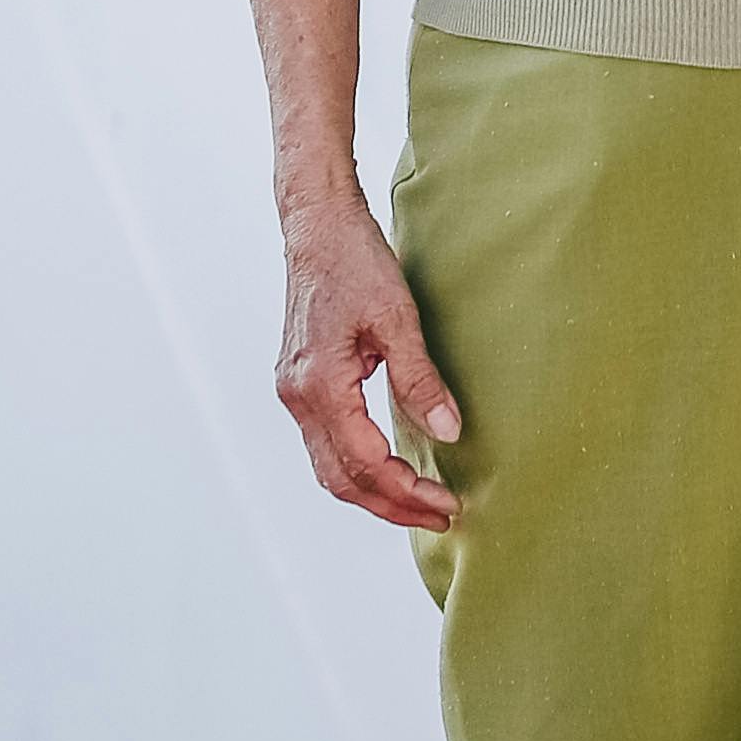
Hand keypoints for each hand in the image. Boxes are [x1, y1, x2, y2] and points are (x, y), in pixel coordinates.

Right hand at [270, 189, 462, 533]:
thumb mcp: (398, 317)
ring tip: (419, 499)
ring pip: (329, 466)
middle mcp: (298, 397)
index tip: (446, 502)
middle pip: (341, 479)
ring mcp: (293, 392)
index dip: (407, 491)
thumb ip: (420, 379)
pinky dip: (357, 465)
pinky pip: (325, 442)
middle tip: (440, 514)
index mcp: (320, 385)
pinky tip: (390, 465)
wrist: (317, 226)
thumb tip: (447, 432)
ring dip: (373, 490)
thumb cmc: (356, 260)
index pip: (365, 463)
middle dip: (391, 505)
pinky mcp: (299, 383)